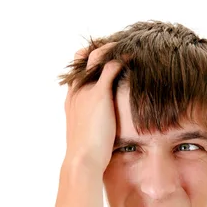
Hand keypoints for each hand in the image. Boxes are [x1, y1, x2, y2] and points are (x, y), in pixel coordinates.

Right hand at [64, 41, 123, 173]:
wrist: (82, 160)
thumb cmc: (86, 157)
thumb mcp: (88, 140)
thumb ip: (95, 132)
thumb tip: (104, 143)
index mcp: (71, 102)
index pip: (76, 75)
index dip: (88, 65)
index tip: (103, 62)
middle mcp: (76, 92)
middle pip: (82, 59)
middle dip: (98, 51)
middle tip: (116, 48)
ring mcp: (86, 90)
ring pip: (96, 57)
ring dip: (111, 50)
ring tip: (127, 47)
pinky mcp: (99, 93)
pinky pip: (111, 65)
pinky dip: (122, 58)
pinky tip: (135, 56)